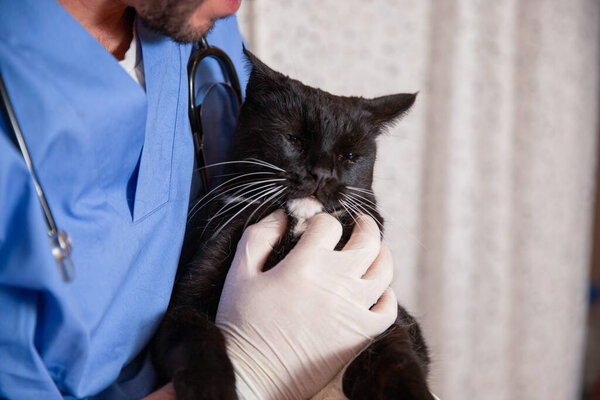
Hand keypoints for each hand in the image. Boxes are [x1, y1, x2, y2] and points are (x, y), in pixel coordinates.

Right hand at [215, 210, 396, 399]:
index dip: (322, 220)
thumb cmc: (242, 324)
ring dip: (381, 254)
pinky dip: (387, 295)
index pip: (329, 225)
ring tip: (374, 250)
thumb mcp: (240, 273)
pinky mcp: (360, 335)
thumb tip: (282, 215)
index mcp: (306, 263)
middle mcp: (336, 282)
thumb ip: (260, 235)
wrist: (253, 375)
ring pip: (384, 270)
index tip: (317, 226)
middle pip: (368, 241)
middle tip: (360, 223)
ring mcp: (352, 309)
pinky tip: (377, 290)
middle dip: (365, 226)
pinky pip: (388, 309)